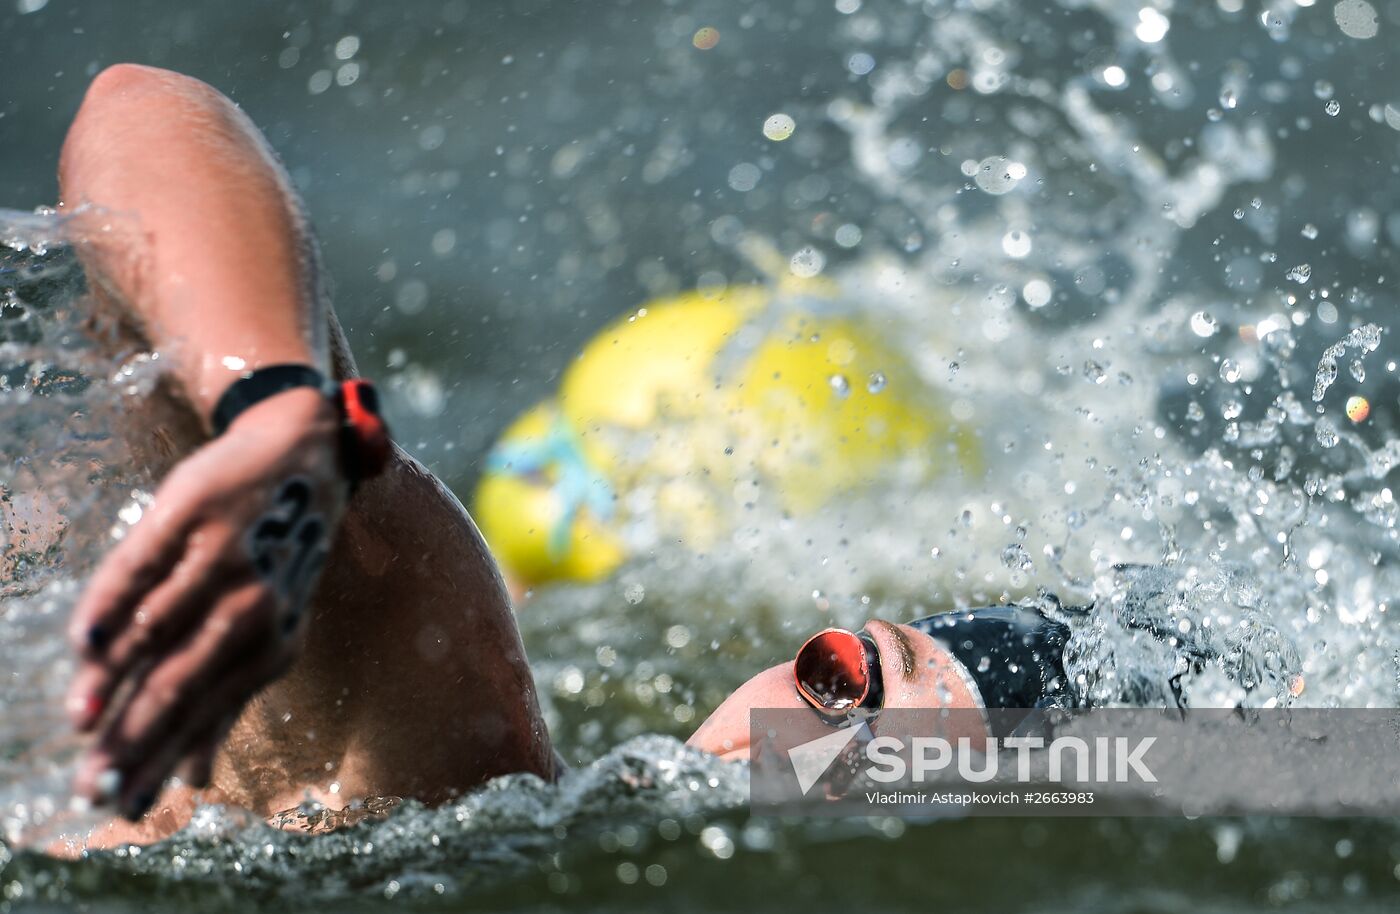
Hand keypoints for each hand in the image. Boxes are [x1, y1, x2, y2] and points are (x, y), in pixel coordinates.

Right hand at [66, 387, 346, 819]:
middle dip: (134, 739)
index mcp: (271, 645)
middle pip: (182, 683)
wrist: (304, 456)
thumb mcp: (272, 628)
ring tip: (79, 720)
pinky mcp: (194, 511)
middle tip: (89, 788)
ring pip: (159, 628)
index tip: (118, 807)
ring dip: (116, 676)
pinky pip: (145, 563)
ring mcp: (225, 557)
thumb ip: (228, 702)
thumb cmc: (279, 557)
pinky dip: (113, 600)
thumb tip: (196, 783)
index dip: (159, 761)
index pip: (202, 714)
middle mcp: (253, 606)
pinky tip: (85, 639)